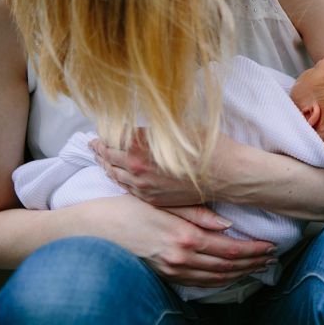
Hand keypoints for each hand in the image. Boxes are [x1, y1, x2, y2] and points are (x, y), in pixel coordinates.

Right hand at [78, 195, 277, 286]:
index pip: (230, 249)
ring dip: (241, 273)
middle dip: (253, 263)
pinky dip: (220, 281)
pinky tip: (231, 276)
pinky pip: (200, 283)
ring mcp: (172, 271)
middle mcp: (181, 259)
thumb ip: (198, 214)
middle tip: (273, 258)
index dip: (254, 249)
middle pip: (227, 266)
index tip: (271, 246)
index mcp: (184, 237)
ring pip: (216, 278)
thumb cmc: (128, 209)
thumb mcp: (164, 204)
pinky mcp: (165, 275)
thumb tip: (228, 225)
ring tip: (259, 267)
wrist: (93, 231)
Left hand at [90, 129, 207, 206]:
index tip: (100, 127)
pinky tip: (118, 174)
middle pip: (108, 155)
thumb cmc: (210, 147)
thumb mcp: (180, 128)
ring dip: (106, 164)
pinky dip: (119, 178)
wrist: (229, 175)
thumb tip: (137, 125)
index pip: (110, 136)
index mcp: (140, 145)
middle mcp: (137, 166)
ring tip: (100, 157)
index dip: (103, 130)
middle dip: (100, 147)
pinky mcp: (152, 198)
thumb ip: (153, 129)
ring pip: (115, 173)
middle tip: (93, 142)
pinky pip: (128, 188)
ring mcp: (143, 186)